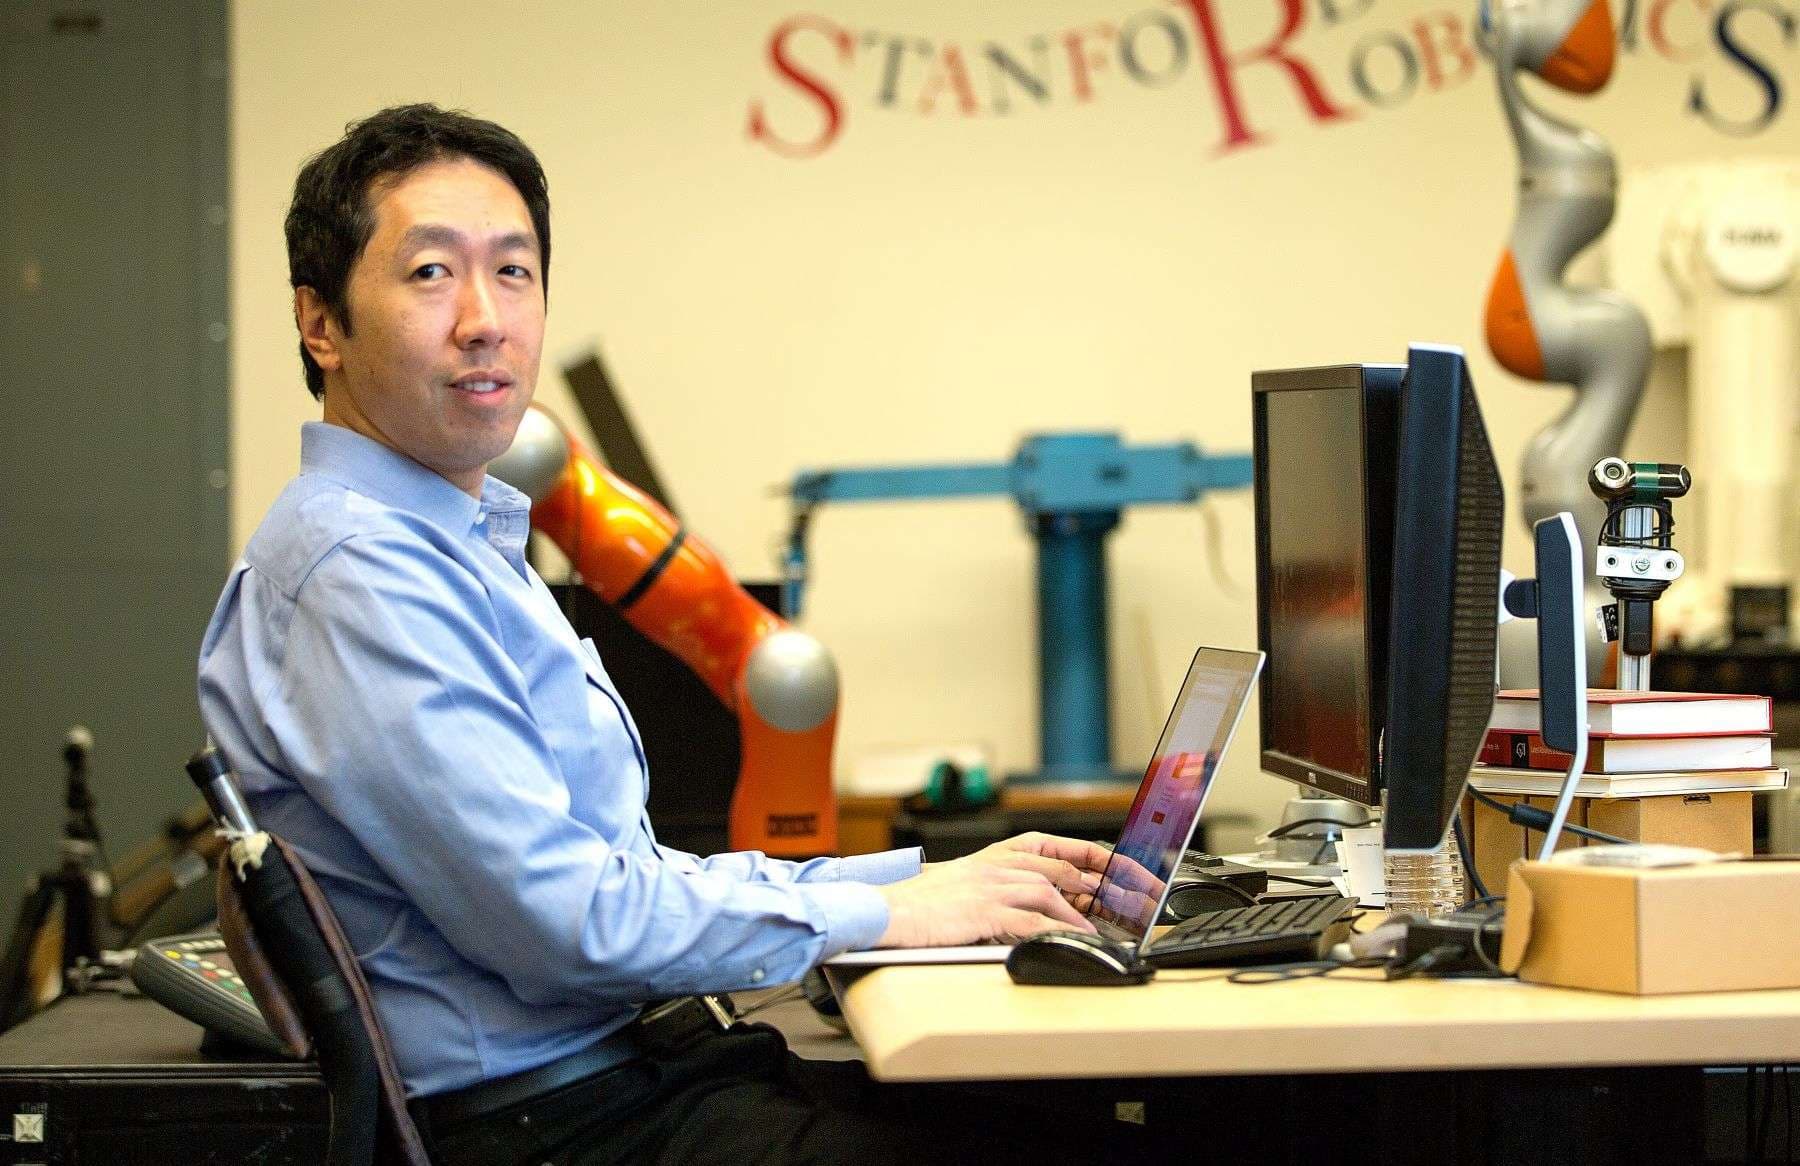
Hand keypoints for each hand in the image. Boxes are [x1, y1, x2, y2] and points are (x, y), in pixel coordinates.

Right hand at [874, 832, 1106, 947]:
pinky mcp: (983, 911)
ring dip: (1076, 912)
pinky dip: (1055, 931)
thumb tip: (1033, 902)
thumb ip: (996, 887)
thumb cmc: (920, 904)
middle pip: (1058, 866)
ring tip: (1096, 930)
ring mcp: (989, 886)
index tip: (1113, 864)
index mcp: (992, 855)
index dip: (1085, 854)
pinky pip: (1030, 921)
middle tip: (1119, 899)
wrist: (887, 911)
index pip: (1049, 845)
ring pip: (1048, 892)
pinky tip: (1070, 941)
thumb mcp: (963, 885)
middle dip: (1094, 883)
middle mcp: (994, 864)